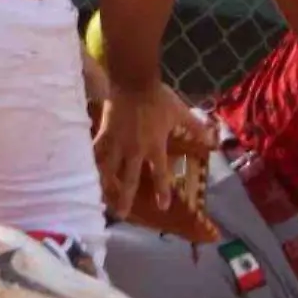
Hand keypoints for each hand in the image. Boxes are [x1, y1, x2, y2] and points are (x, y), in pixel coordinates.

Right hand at [95, 83, 215, 219]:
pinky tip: (84, 171)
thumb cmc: (158, 98)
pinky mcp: (104, 133)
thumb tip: (213, 140)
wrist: (134, 82)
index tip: (163, 206)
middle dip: (125, 198)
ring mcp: (117, 143)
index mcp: (154, 147)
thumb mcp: (180, 113)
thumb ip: (195, 128)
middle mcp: (135, 150)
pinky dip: (90, 162)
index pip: (160, 174)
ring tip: (100, 198)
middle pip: (128, 179)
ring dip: (105, 185)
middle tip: (121, 214)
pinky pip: (95, 151)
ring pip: (108, 169)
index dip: (162, 191)